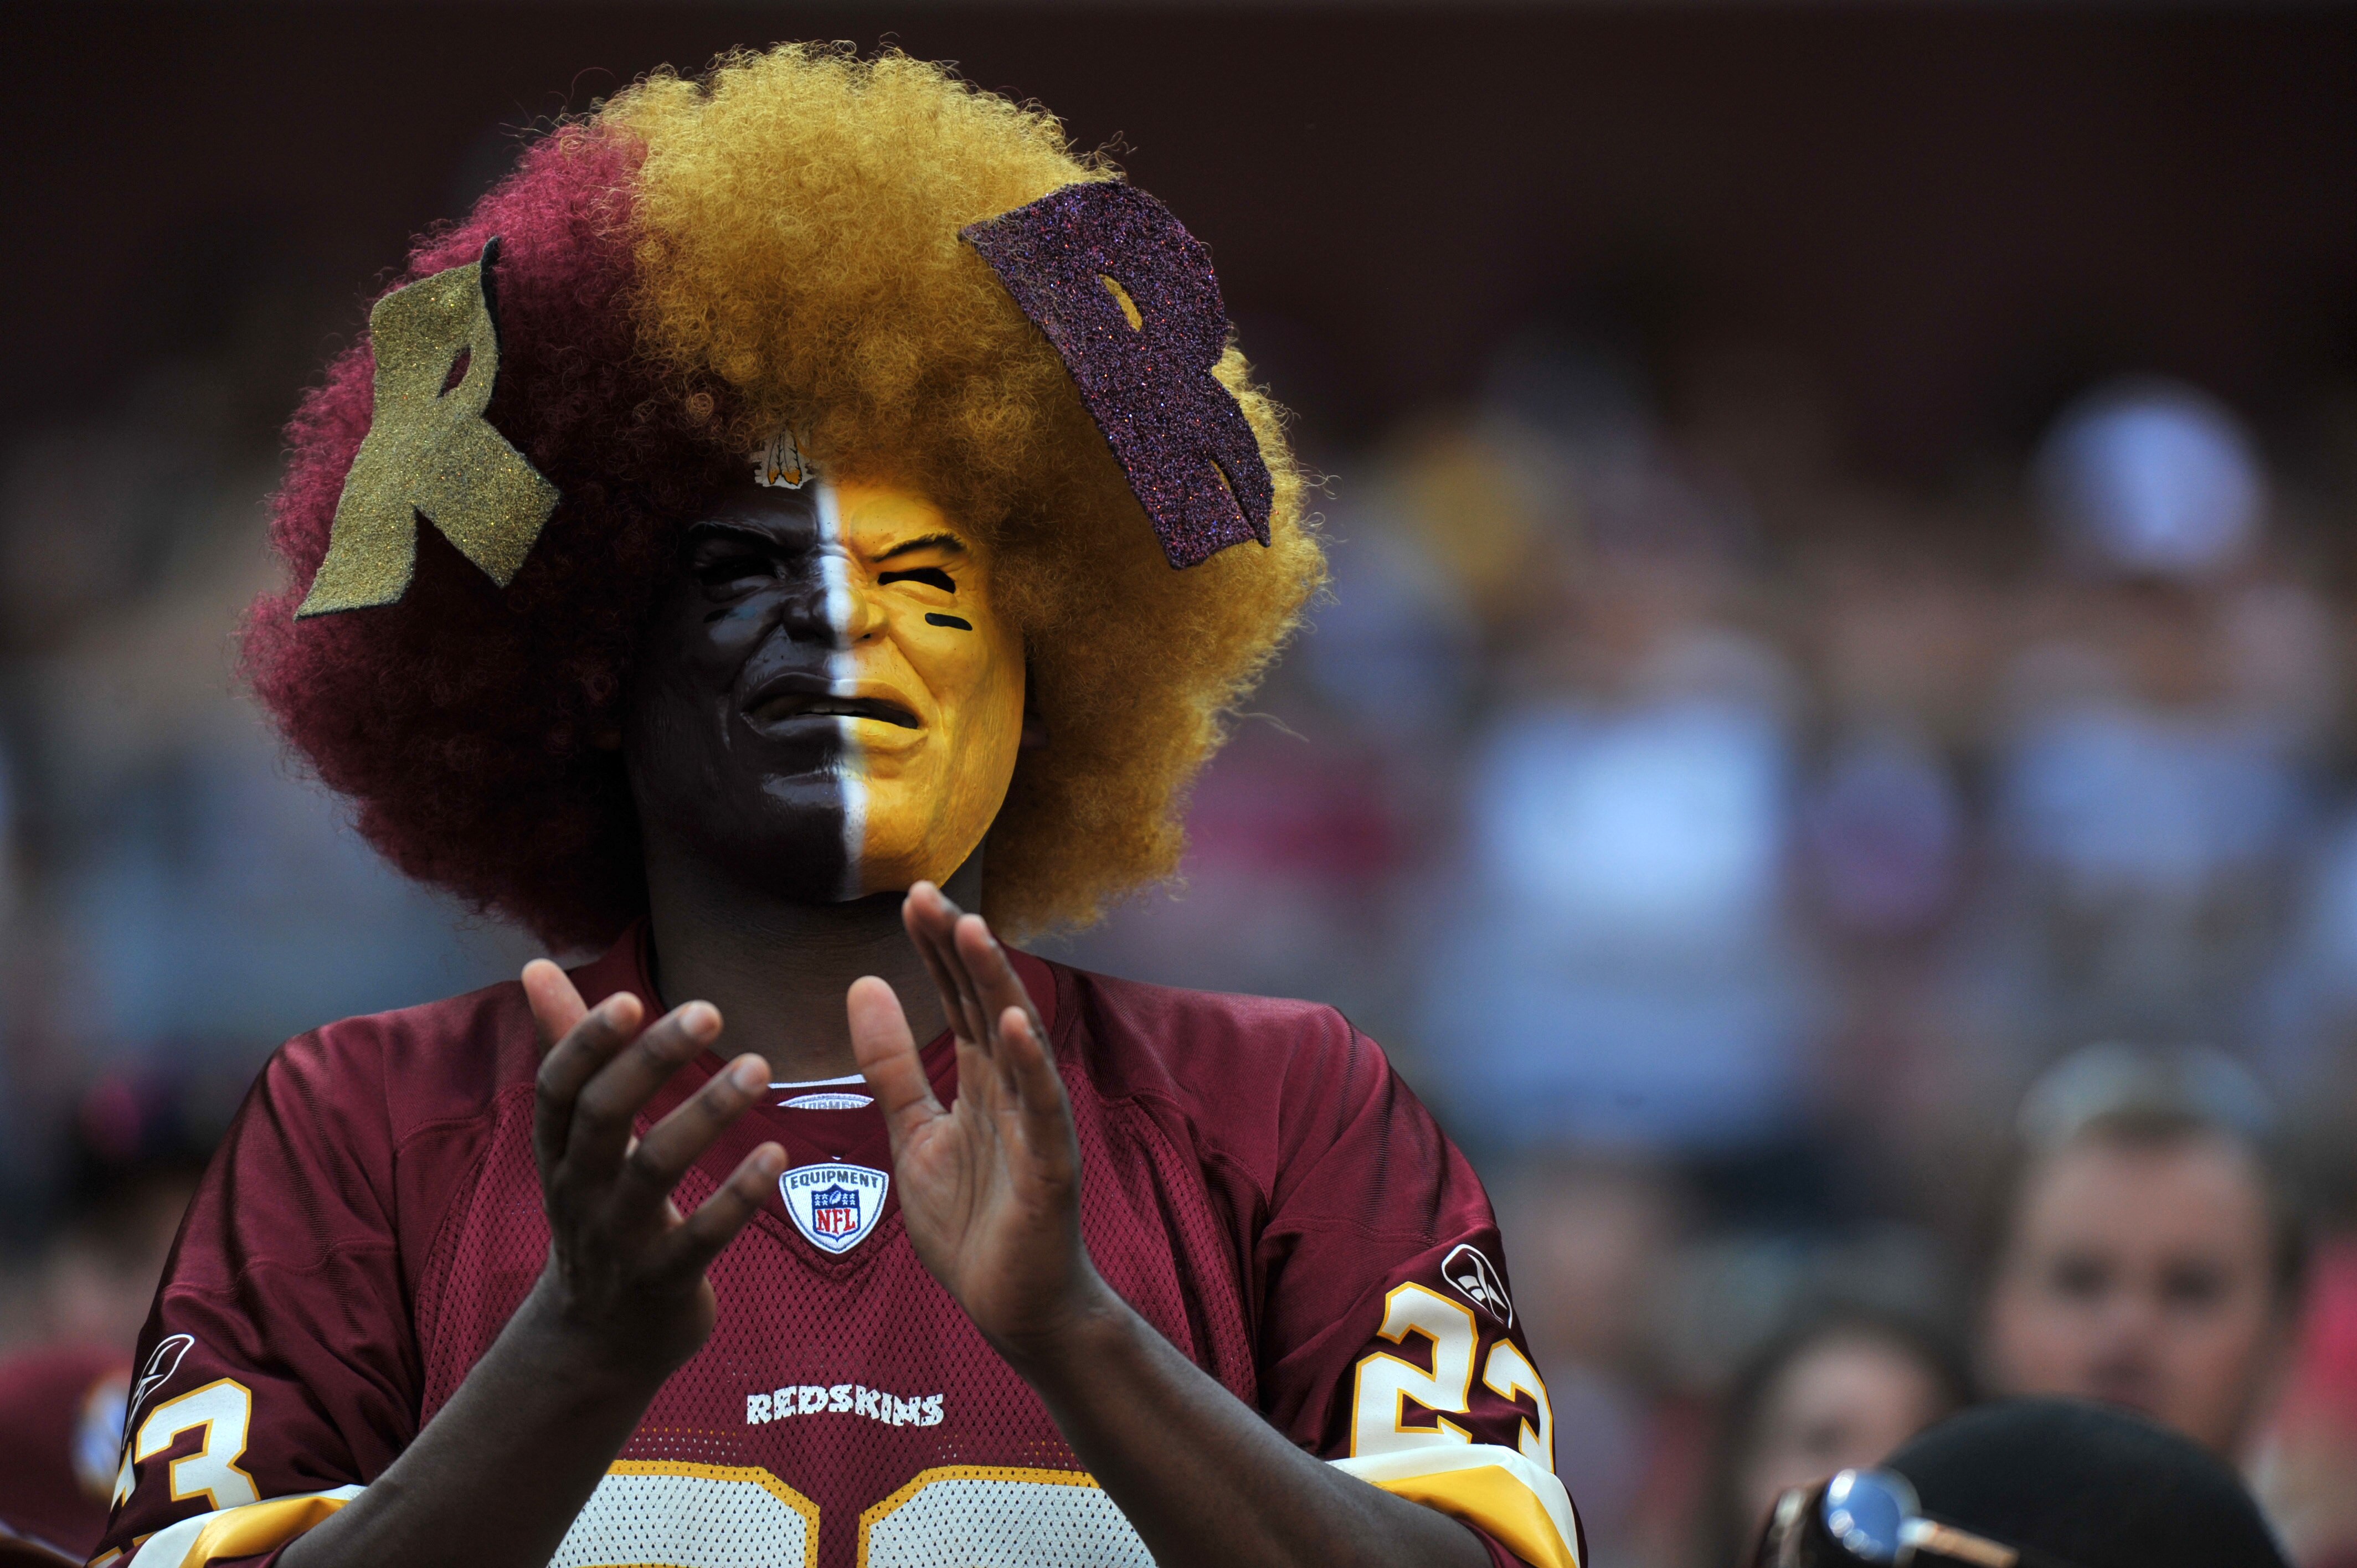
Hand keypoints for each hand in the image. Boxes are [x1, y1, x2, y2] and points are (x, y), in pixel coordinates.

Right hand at [523, 961, 786, 1383]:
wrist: (594, 1342)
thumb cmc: (597, 1211)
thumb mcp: (572, 1139)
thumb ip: (565, 1049)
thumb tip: (534, 966)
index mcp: (559, 1150)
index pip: (559, 1088)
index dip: (586, 1043)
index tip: (629, 997)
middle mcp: (580, 1190)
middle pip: (602, 1117)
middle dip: (649, 1062)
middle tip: (709, 1009)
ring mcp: (618, 1240)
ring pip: (653, 1172)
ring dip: (704, 1115)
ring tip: (758, 1066)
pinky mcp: (662, 1283)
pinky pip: (699, 1239)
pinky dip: (737, 1197)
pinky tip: (778, 1155)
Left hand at [848, 884, 1109, 1358]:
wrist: (1013, 1306)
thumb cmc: (974, 1221)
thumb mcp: (914, 1133)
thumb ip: (892, 1065)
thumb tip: (863, 983)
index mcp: (982, 1080)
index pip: (960, 999)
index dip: (938, 950)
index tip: (912, 897)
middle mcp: (1013, 1090)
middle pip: (988, 1004)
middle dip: (960, 949)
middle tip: (928, 895)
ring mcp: (1036, 1126)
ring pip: (1020, 1042)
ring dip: (998, 986)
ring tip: (972, 932)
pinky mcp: (1049, 1169)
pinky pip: (1041, 1110)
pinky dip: (1030, 1066)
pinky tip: (1015, 1025)